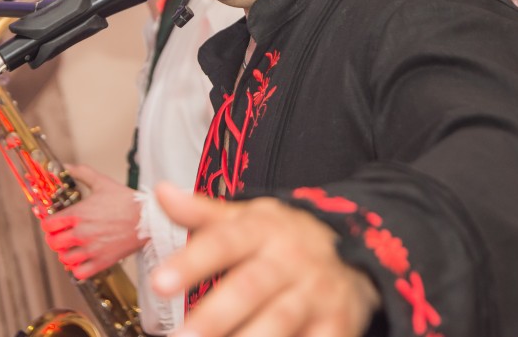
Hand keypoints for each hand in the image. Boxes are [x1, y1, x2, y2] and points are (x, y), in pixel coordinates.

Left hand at [40, 164, 145, 278]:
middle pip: (53, 243)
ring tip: (73, 249)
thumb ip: (82, 173)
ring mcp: (91, 249)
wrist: (148, 219)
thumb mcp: (103, 182)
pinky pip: (79, 273)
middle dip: (56, 239)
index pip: (48, 225)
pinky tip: (83, 260)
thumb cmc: (127, 202)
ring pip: (64, 259)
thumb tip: (67, 166)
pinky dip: (78, 268)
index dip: (49, 224)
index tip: (54, 224)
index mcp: (79, 214)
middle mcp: (82, 232)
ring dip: (66, 254)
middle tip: (62, 236)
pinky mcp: (101, 261)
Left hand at [152, 183, 379, 336]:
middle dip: (215, 316)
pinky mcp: (337, 323)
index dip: (191, 262)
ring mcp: (315, 293)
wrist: (358, 249)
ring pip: (281, 320)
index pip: (223, 242)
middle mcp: (290, 260)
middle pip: (250, 287)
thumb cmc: (288, 238)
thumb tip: (161, 193)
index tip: (159, 282)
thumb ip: (203, 213)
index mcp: (263, 230)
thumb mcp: (249, 218)